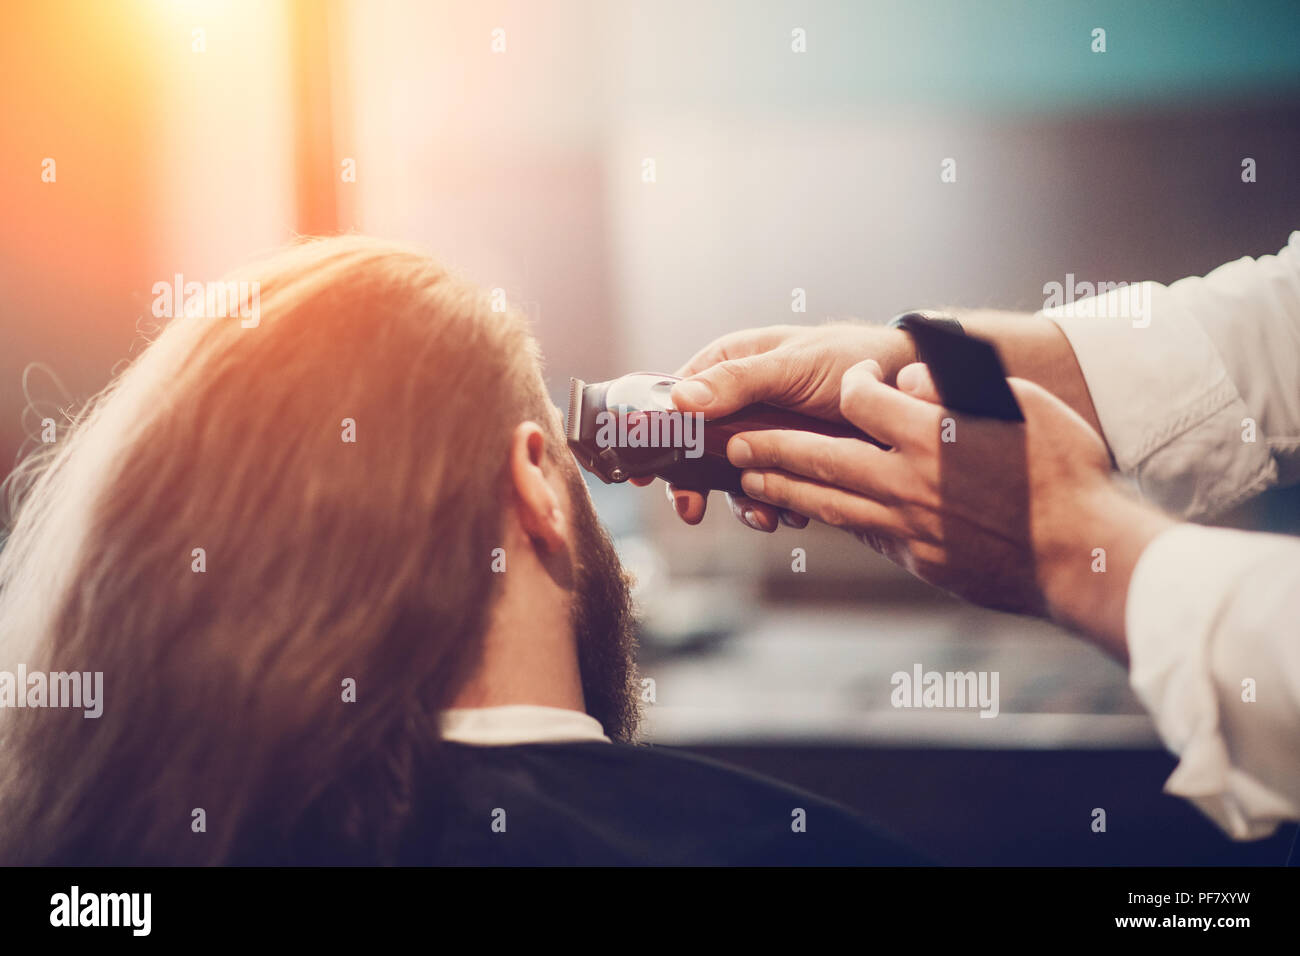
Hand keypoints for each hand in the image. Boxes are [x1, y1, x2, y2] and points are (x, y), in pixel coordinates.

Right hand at [631, 323, 916, 529]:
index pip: (672, 401)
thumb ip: (738, 383)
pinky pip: (768, 488)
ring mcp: (763, 433)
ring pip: (731, 475)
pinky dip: (774, 505)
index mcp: (727, 366)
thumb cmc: (851, 358)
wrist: (910, 384)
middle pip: (694, 448)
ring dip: (742, 500)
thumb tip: (682, 400)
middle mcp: (738, 400)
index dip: (654, 437)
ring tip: (764, 517)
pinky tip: (792, 514)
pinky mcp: (790, 459)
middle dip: (694, 483)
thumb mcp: (792, 366)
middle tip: (693, 510)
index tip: (643, 473)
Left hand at [725, 359, 1172, 653]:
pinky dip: (834, 517)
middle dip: (770, 444)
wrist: (1082, 557)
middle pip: (819, 456)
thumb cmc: (1066, 474)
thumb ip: (958, 391)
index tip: (849, 381)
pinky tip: (815, 510)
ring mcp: (907, 524)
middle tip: (734, 440)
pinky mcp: (915, 558)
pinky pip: (863, 532)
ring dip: (784, 486)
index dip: (849, 384)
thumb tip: (910, 382)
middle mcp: (907, 479)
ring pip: (828, 501)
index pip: (860, 400)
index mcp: (931, 434)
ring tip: (751, 477)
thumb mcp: (1022, 408)